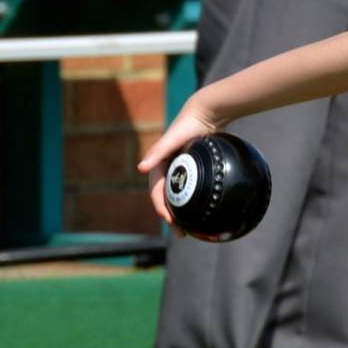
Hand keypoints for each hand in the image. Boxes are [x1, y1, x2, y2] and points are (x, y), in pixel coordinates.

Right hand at [136, 97, 224, 227]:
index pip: (157, 192)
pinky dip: (195, 203)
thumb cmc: (188, 124)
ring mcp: (181, 171)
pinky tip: (206, 213)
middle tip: (183, 234)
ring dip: (183, 214)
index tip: (170, 220)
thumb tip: (140, 168)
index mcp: (159, 166)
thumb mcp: (173, 139)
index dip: (161, 208)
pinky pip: (193, 191)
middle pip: (167, 199)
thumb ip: (158, 151)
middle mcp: (168, 170)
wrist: (207, 113)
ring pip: (180, 198)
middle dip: (172, 218)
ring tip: (193, 230)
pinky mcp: (193, 171)